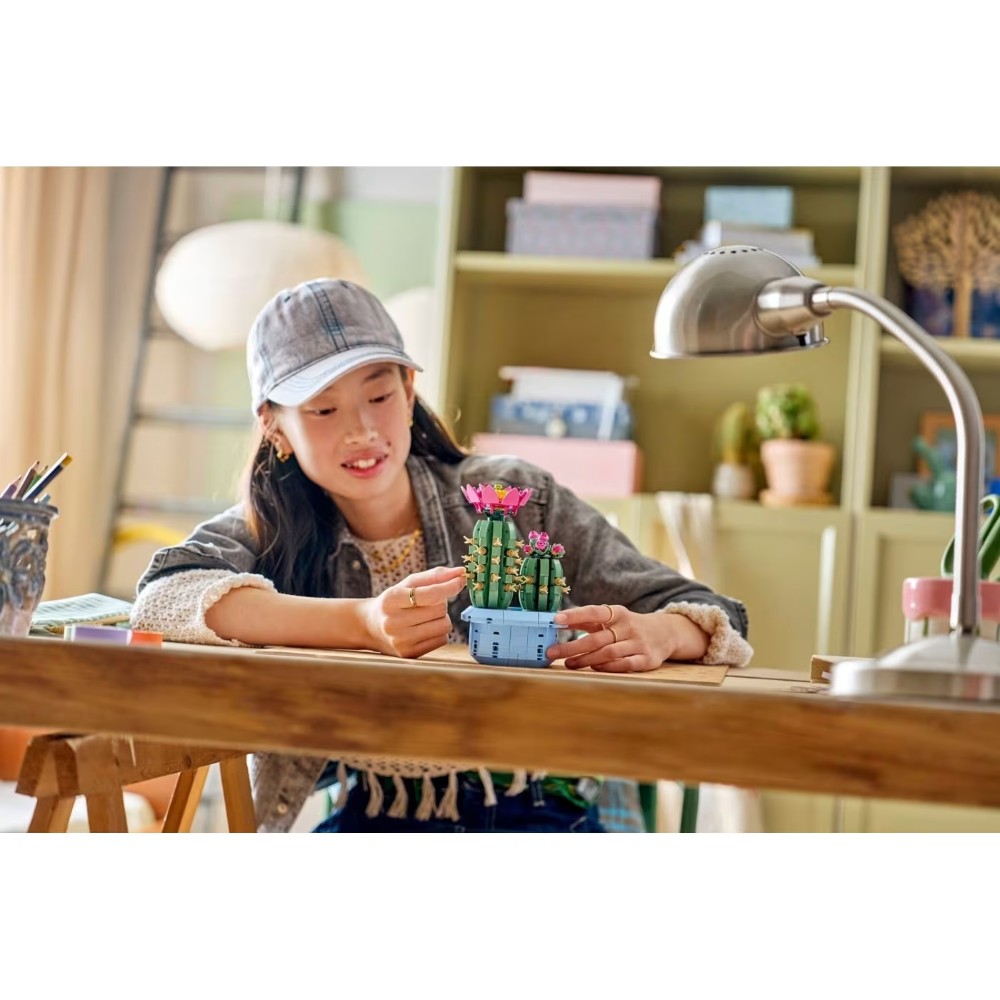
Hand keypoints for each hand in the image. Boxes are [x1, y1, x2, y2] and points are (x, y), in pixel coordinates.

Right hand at [360, 565, 466, 658]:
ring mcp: (401, 641)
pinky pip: (443, 640)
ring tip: (425, 616)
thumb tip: (461, 572)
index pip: (429, 594)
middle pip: (440, 609)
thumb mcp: (408, 584)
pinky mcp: (409, 654)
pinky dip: (438, 632)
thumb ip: (435, 576)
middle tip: (427, 603)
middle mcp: (393, 622)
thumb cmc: (395, 601)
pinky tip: (423, 629)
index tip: (462, 579)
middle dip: (441, 602)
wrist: (370, 627)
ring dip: (441, 618)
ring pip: (445, 626)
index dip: (449, 586)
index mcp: (392, 599)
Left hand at [547, 604, 709, 672]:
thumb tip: (556, 621)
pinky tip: (594, 668)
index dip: (575, 615)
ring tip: (569, 664)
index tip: (556, 619)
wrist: (664, 633)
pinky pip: (624, 665)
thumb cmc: (627, 626)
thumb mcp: (611, 618)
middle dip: (571, 647)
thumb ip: (586, 620)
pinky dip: (607, 667)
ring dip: (585, 660)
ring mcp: (638, 644)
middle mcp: (628, 627)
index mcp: (618, 613)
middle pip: (596, 638)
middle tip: (552, 653)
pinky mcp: (646, 660)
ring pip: (608, 653)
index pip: (594, 612)